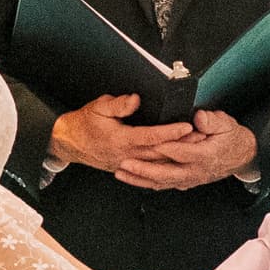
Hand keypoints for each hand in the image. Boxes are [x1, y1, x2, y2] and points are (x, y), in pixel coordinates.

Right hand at [50, 92, 183, 178]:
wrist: (68, 143)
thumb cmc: (83, 124)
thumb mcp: (98, 107)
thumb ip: (118, 104)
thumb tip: (135, 99)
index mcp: (121, 140)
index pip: (151, 137)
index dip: (171, 131)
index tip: (187, 126)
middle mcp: (126, 155)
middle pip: (160, 153)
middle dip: (182, 146)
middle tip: (200, 138)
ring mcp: (127, 164)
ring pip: (157, 163)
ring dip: (176, 157)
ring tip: (194, 148)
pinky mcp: (126, 168)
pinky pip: (149, 170)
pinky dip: (164, 166)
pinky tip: (176, 163)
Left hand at [117, 111, 257, 192]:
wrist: (241, 156)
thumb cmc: (231, 138)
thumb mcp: (227, 123)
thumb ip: (212, 120)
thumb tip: (199, 117)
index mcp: (206, 155)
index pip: (182, 152)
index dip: (164, 148)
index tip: (148, 142)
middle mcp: (195, 171)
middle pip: (166, 173)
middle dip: (144, 169)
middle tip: (126, 163)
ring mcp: (189, 179)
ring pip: (162, 182)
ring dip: (140, 179)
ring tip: (121, 172)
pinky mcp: (185, 182)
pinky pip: (164, 185)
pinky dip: (147, 183)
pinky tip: (133, 179)